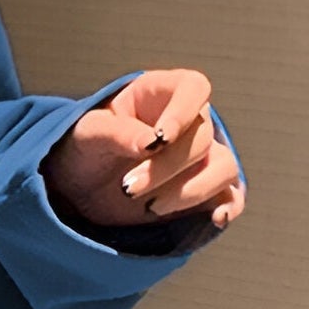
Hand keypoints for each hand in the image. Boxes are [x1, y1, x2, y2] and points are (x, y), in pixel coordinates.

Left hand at [40, 68, 246, 234]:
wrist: (78, 186)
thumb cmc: (83, 147)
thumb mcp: (87, 134)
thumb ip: (116, 133)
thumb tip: (151, 143)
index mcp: (161, 94)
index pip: (193, 88)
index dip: (184, 112)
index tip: (161, 139)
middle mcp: (189, 122)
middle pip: (202, 138)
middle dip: (166, 168)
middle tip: (127, 188)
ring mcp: (200, 157)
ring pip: (223, 166)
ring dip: (192, 191)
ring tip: (151, 208)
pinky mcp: (203, 190)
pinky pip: (230, 196)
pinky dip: (228, 207)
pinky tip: (216, 220)